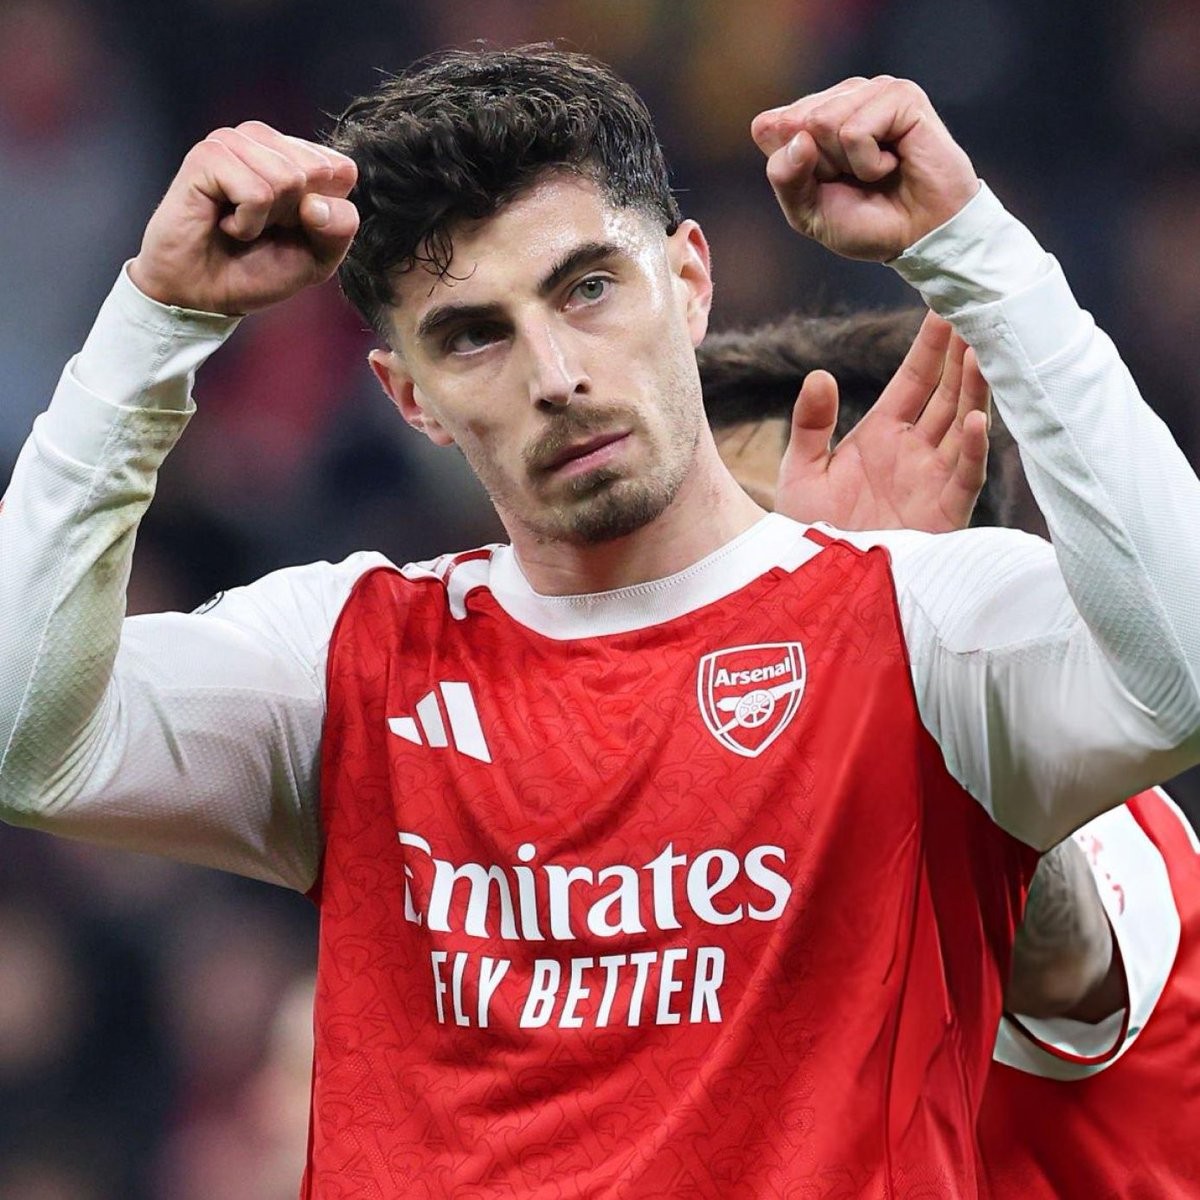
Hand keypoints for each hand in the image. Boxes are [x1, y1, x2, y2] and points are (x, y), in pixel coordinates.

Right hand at [129, 121, 358, 314]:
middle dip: (295, 215)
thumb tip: (316, 203)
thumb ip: (339, 228)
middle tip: (262, 226)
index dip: (326, 215)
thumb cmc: (257, 270)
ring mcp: (235, 142)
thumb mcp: (318, 258)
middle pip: (318, 171)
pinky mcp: (208, 155)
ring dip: (267, 219)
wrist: (204, 293)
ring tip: (241, 223)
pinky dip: (246, 223)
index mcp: (297, 156)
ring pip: (288, 178)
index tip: (292, 228)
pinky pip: (257, 193)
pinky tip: (225, 222)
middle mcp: (266, 141)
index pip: (343, 170)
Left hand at [750, 76, 978, 260]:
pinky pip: (856, 130)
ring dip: (847, 164)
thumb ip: (785, 178)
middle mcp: (841, 97)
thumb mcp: (807, 212)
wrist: (918, 236)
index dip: (790, 169)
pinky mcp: (901, 96)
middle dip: (820, 167)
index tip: (823, 184)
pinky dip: (870, 162)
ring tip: (876, 171)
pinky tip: (894, 164)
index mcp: (812, 117)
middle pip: (795, 123)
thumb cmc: (867, 223)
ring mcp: (872, 92)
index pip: (767, 127)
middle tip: (854, 179)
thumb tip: (798, 138)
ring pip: (823, 121)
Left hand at [775, 311, 988, 532]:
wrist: (817, 579)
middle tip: (980, 313)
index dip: (931, 345)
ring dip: (975, 392)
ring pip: (964, 425)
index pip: (915, 379)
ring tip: (984, 353)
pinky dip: (974, 449)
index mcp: (883, 432)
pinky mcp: (944, 511)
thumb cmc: (809, 528)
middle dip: (964, 356)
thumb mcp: (801, 470)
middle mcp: (915, 449)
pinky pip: (965, 475)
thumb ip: (810, 424)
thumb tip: (818, 375)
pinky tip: (980, 421)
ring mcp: (933, 477)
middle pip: (948, 394)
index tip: (945, 306)